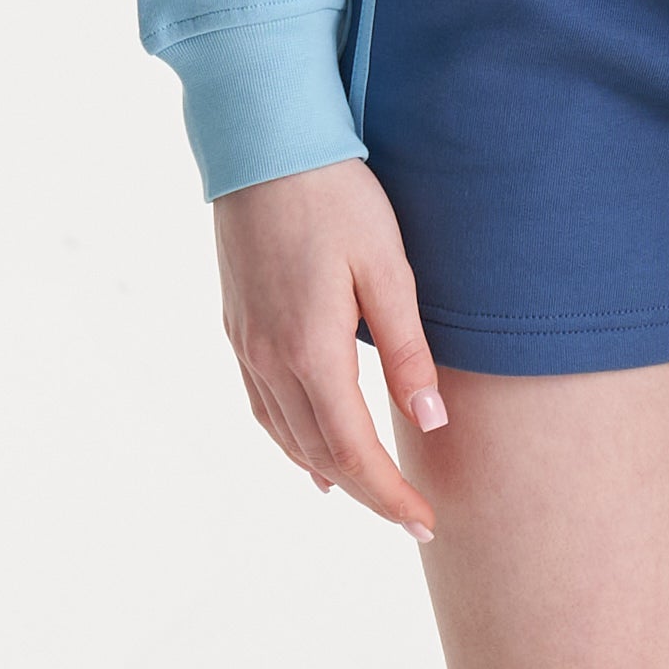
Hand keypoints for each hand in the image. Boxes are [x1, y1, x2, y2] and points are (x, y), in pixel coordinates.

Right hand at [211, 157, 446, 537]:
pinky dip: (290, 440)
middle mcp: (269, 361)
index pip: (352, 452)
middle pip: (318, 454)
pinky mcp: (236, 327)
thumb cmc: (336, 196)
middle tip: (410, 515)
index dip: (389, 495)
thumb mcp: (387, 266)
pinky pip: (262, 408)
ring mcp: (245, 346)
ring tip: (367, 492)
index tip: (425, 522)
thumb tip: (432, 423)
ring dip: (327, 471)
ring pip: (286, 437)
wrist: (264, 146)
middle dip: (365, 492)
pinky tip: (308, 449)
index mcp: (310, 352)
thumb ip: (408, 349)